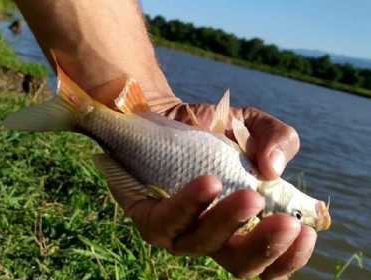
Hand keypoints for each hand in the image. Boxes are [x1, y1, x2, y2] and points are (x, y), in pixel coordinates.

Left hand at [124, 103, 315, 279]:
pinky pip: (167, 220)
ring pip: (202, 243)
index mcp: (239, 224)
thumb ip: (277, 140)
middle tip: (286, 223)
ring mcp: (177, 230)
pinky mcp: (149, 216)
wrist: (167, 114)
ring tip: (251, 196)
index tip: (306, 233)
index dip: (287, 258)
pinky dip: (190, 205)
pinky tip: (210, 184)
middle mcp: (208, 235)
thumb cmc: (213, 129)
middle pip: (237, 264)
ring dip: (230, 222)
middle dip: (264, 246)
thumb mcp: (253, 127)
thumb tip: (273, 169)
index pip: (265, 261)